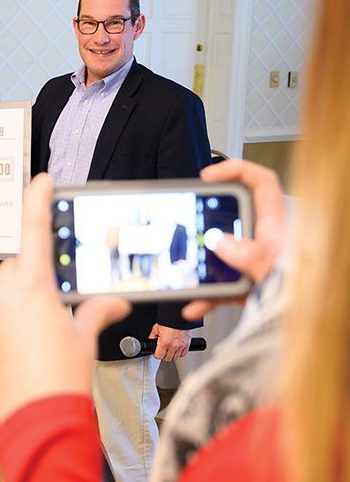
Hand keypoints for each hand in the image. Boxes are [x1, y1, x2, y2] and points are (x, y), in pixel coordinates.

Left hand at [0, 173, 129, 421]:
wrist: (37, 417)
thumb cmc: (60, 379)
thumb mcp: (85, 337)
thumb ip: (96, 310)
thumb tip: (112, 301)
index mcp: (30, 286)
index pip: (33, 229)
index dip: (37, 200)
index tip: (41, 181)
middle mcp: (5, 293)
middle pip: (23, 258)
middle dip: (42, 261)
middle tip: (63, 277)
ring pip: (11, 280)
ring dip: (30, 283)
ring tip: (54, 309)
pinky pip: (2, 301)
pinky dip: (18, 302)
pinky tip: (38, 323)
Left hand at [149, 324, 190, 360]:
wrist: (179, 317)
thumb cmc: (168, 321)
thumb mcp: (156, 328)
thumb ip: (153, 336)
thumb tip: (151, 341)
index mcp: (165, 342)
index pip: (159, 356)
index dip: (156, 354)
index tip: (156, 352)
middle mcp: (173, 346)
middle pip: (167, 358)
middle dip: (164, 354)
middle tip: (163, 349)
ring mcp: (181, 346)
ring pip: (175, 357)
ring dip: (172, 354)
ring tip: (170, 347)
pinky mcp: (187, 344)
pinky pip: (183, 354)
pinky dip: (179, 352)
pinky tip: (176, 347)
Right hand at [182, 159, 288, 319]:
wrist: (304, 322)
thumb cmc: (301, 295)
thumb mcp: (272, 270)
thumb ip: (247, 254)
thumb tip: (220, 241)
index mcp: (276, 226)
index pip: (261, 182)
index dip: (236, 170)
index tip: (210, 175)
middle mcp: (267, 240)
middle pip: (236, 215)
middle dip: (210, 218)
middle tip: (192, 220)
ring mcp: (258, 262)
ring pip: (226, 252)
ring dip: (205, 262)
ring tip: (189, 268)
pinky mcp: (253, 285)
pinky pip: (224, 285)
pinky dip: (208, 295)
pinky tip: (196, 304)